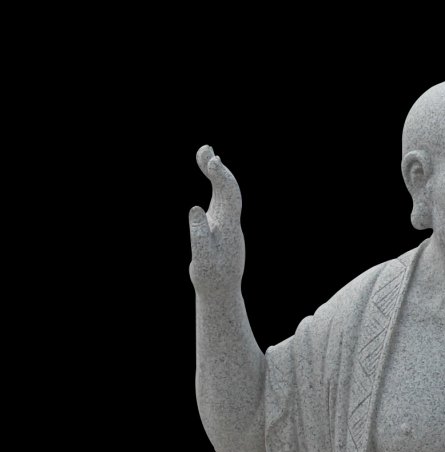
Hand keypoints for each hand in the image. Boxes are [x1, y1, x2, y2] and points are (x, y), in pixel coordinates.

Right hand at [189, 146, 245, 297]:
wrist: (220, 290)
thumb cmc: (211, 278)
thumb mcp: (203, 260)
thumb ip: (199, 235)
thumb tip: (195, 209)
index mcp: (228, 226)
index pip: (228, 195)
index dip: (221, 177)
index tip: (212, 160)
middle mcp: (231, 220)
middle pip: (229, 189)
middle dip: (219, 168)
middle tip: (205, 149)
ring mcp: (226, 220)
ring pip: (226, 190)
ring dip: (217, 171)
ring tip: (205, 153)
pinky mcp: (220, 222)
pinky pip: (220, 195)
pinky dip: (216, 180)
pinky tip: (209, 169)